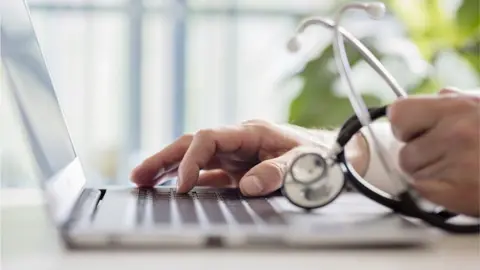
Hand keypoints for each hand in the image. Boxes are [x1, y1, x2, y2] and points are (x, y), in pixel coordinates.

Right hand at [130, 120, 367, 195]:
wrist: (333, 156)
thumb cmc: (319, 155)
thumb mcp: (304, 163)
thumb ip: (278, 172)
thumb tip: (248, 186)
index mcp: (251, 132)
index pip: (208, 138)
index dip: (192, 159)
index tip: (184, 185)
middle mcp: (238, 141)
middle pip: (192, 144)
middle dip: (165, 158)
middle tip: (138, 176)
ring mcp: (237, 156)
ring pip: (196, 158)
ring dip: (170, 168)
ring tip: (144, 181)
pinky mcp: (239, 170)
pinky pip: (209, 174)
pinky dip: (190, 181)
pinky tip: (175, 190)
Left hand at [387, 88, 479, 216]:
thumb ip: (453, 102)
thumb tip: (429, 101)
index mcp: (458, 107)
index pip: (398, 113)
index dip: (405, 125)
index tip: (413, 131)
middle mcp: (454, 134)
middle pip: (403, 152)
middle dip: (419, 155)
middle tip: (444, 154)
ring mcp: (457, 165)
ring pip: (412, 174)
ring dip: (429, 174)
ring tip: (460, 168)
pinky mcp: (460, 193)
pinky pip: (424, 192)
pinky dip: (437, 191)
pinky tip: (461, 183)